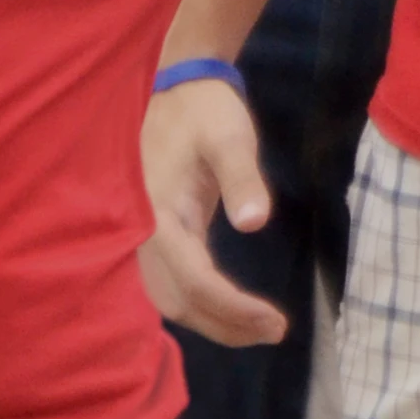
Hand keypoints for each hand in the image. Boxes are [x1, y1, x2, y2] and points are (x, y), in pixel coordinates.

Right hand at [137, 76, 288, 346]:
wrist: (180, 86)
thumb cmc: (206, 111)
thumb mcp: (231, 136)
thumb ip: (242, 177)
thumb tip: (254, 223)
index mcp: (159, 212)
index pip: (194, 280)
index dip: (234, 308)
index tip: (275, 322)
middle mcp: (144, 232)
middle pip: (179, 301)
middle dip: (226, 325)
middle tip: (275, 331)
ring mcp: (145, 234)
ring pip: (170, 299)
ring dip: (212, 321)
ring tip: (259, 328)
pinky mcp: (156, 233)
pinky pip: (171, 282)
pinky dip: (199, 304)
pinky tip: (229, 310)